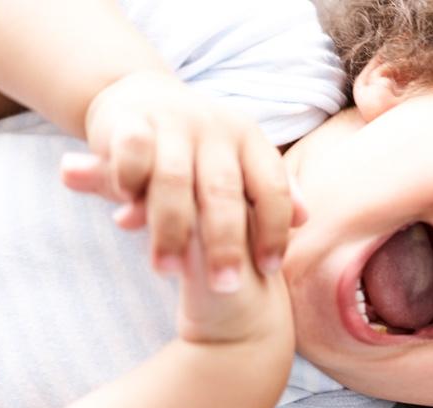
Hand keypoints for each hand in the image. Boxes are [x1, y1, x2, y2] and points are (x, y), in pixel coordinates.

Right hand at [62, 70, 302, 280]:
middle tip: (224, 287)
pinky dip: (129, 184)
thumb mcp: (238, 161)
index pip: (271, 187)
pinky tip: (127, 217)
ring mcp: (173, 122)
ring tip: (168, 271)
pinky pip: (133, 154)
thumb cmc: (196, 147)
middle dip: (225, 243)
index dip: (273, 230)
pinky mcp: (131, 120)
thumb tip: (305, 219)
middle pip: (224, 191)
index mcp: (249, 140)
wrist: (139, 95)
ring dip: (171, 230)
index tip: (269, 270)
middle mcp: (216, 128)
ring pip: (174, 180)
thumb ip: (267, 191)